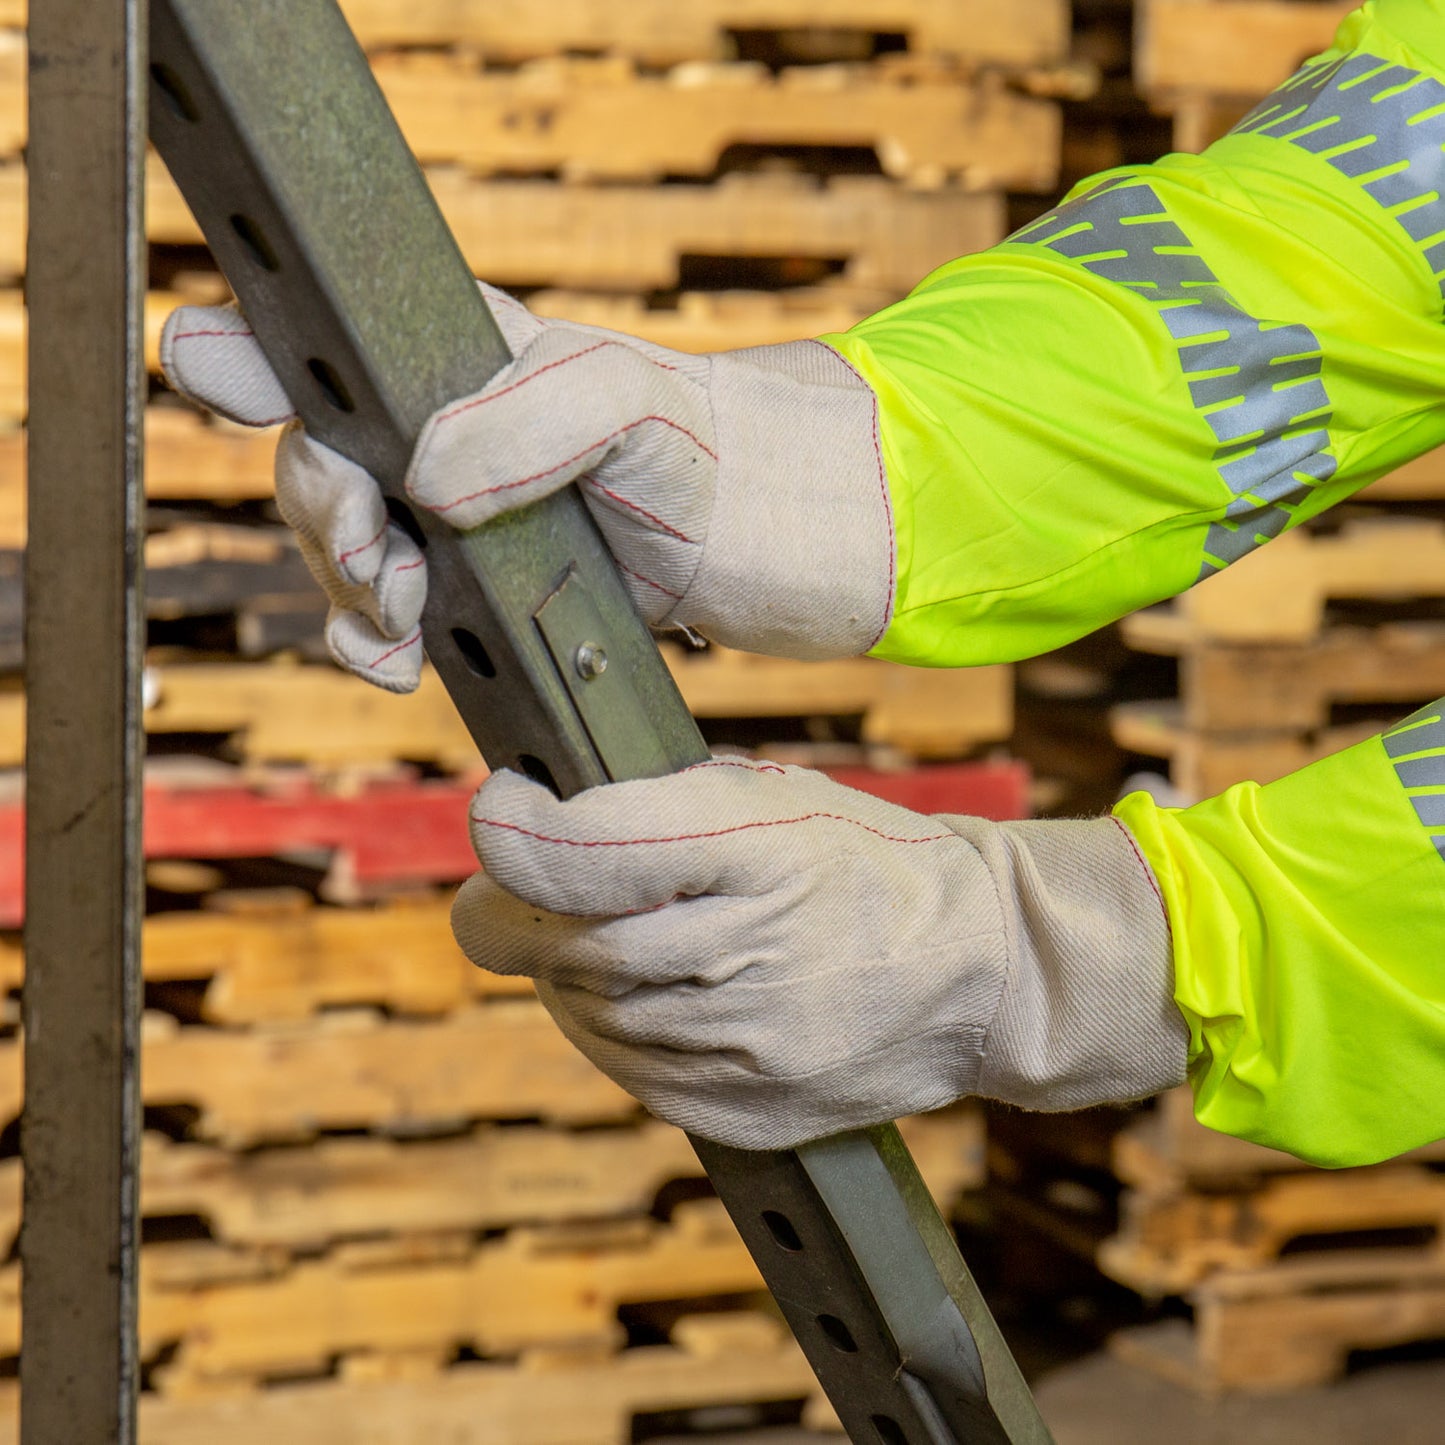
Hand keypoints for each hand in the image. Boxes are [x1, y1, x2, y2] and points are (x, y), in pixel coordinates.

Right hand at [160, 284, 895, 692]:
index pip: (331, 349)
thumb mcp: (634, 402)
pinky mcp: (488, 597)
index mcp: (467, 366)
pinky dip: (375, 646)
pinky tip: (402, 663)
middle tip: (386, 563)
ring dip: (345, 593)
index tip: (208, 369)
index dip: (251, 356)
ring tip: (400, 617)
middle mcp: (452, 440)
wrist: (788, 539)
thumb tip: (426, 478)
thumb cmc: (720, 452)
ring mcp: (464, 524)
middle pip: (318, 469)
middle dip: (327, 519)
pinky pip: (393, 622)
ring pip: (346, 556)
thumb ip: (533, 416)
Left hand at [450, 758, 1186, 1149]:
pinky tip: (655, 995)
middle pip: (561, 945)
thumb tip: (528, 828)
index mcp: (755, 848)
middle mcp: (747, 954)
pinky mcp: (748, 1113)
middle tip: (538, 882)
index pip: (579, 853)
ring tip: (615, 936)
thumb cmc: (865, 861)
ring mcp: (747, 1049)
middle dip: (527, 909)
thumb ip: (654, 805)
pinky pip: (631, 1075)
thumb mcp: (771, 795)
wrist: (978, 968)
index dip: (512, 829)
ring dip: (569, 974)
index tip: (505, 808)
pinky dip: (616, 1031)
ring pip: (585, 1015)